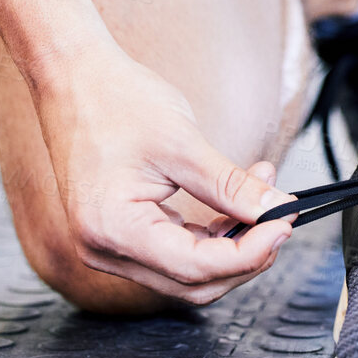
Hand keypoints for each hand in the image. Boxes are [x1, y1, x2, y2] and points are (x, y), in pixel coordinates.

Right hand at [31, 43, 295, 304]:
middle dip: (244, 254)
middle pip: (193, 282)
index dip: (249, 253)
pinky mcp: (119, 231)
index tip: (284, 224)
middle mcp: (104, 249)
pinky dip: (209, 232)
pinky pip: (173, 249)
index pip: (196, 268)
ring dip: (231, 241)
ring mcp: (109, 243)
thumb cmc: (114, 100)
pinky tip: (234, 201)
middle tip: (280, 216)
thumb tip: (275, 209)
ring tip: (263, 194)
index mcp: (113, 230)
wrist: (73, 76)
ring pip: (186, 270)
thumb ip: (230, 186)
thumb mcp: (182, 143)